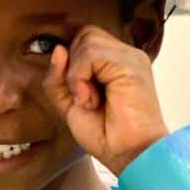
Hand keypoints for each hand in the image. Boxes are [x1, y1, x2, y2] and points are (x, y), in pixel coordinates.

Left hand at [42, 26, 168, 177]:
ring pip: (86, 40)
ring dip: (76, 75)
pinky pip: (91, 53)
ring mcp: (130, 57)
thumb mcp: (70, 106)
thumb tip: (58, 50)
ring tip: (89, 101)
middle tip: (84, 99)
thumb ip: (58, 79)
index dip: (72, 64)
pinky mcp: (130, 63)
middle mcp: (125, 56)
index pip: (85, 41)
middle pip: (85, 34)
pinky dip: (80, 77)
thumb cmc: (107, 137)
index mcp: (115, 63)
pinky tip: (91, 99)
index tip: (78, 96)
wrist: (129, 155)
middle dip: (73, 66)